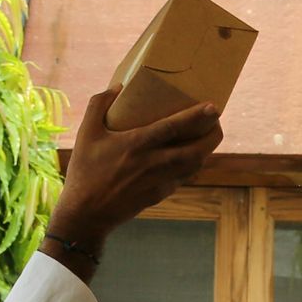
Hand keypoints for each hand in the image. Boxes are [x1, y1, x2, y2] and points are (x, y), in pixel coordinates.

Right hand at [43, 89, 221, 255]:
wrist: (86, 214)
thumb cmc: (84, 171)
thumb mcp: (86, 133)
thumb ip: (99, 104)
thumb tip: (119, 87)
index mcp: (136, 144)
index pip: (174, 127)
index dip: (196, 117)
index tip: (213, 107)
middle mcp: (153, 163)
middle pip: (196, 150)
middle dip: (213, 136)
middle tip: (217, 123)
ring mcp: (159, 182)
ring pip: (194, 166)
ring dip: (205, 151)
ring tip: (208, 137)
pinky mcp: (159, 195)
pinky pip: (182, 178)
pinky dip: (190, 166)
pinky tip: (189, 158)